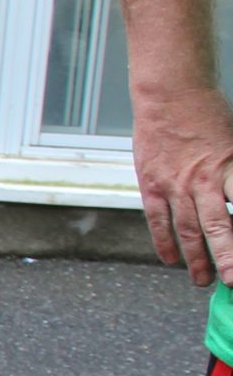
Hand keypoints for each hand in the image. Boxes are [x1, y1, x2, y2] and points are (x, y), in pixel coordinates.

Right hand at [132, 76, 232, 284]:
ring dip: (196, 259)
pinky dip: (164, 242)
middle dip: (226, 257)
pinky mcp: (152, 184)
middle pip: (217, 227)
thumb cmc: (208, 115)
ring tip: (204, 280)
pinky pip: (158, 220)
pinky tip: (170, 260)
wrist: (169, 95)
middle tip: (232, 280)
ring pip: (188, 229)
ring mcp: (174, 184)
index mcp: (229, 167)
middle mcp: (202, 180)